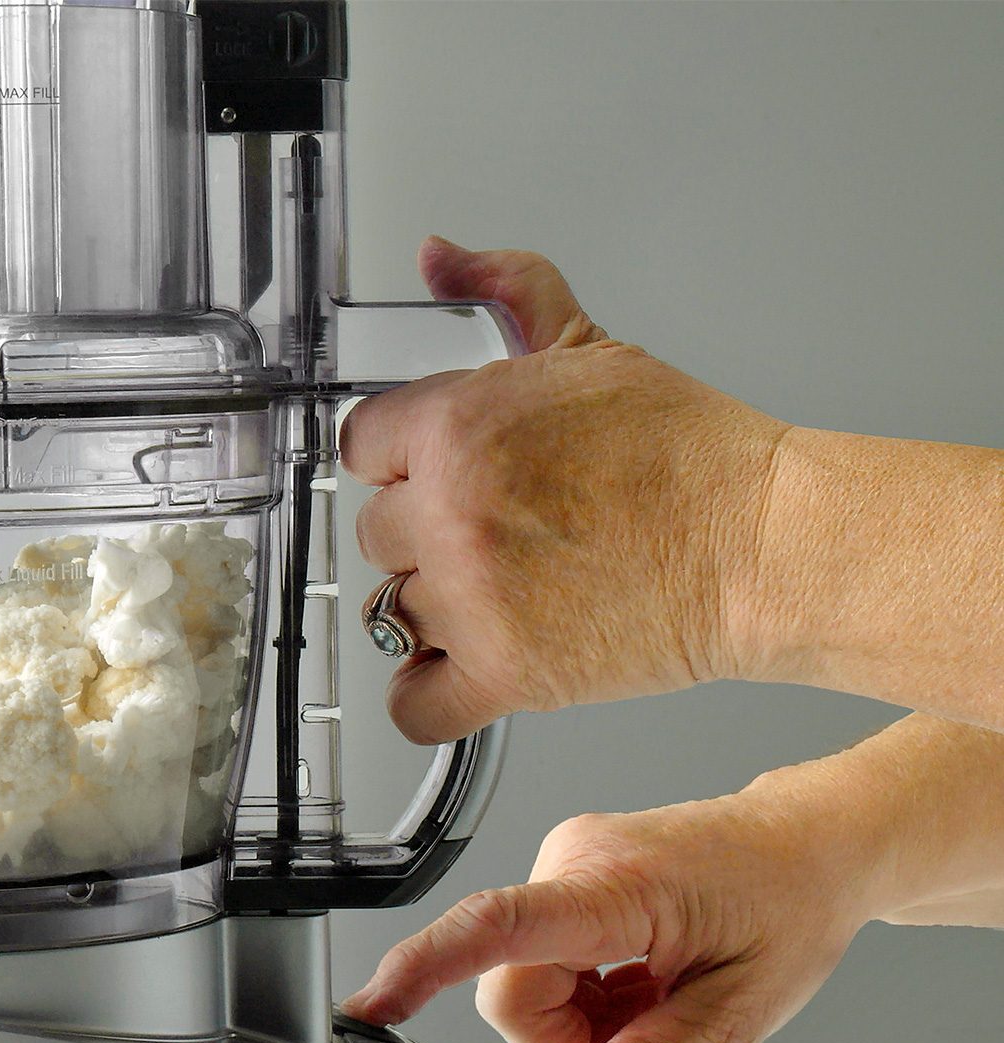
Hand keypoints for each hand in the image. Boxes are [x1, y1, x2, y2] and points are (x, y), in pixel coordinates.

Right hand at [340, 787, 882, 1042]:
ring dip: (580, 1018)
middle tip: (648, 1035)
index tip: (376, 1004)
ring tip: (653, 999)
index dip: (429, 965)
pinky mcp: (562, 872)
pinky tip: (637, 979)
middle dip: (568, 1041)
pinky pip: (536, 960)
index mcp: (620, 886)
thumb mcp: (740, 1013)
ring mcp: (564, 860)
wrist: (806, 846)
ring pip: (521, 982)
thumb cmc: (787, 909)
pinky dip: (582, 992)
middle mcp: (574, 859)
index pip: (502, 926)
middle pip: (512, 989)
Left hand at [341, 238, 790, 742]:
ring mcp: (471, 599)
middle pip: (373, 530)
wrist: (762, 545)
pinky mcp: (503, 675)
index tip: (430, 471)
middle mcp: (451, 513)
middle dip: (422, 528)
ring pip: (389, 607)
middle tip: (486, 529)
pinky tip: (454, 668)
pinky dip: (425, 693)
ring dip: (431, 603)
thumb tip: (440, 257)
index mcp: (458, 426)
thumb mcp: (588, 344)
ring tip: (494, 589)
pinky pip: (410, 703)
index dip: (401, 457)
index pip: (362, 446)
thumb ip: (504, 287)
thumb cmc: (689, 454)